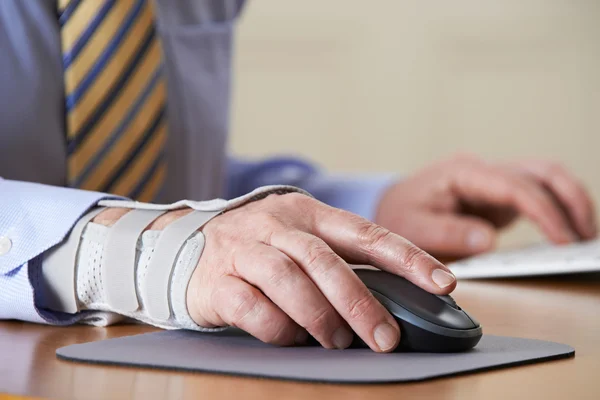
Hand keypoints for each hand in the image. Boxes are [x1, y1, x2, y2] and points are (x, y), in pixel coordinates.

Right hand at [94, 194, 455, 352]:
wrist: (183, 245)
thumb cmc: (258, 248)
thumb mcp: (299, 241)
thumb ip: (338, 263)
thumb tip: (390, 304)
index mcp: (308, 213)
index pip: (366, 233)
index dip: (407, 257)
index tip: (443, 283)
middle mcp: (277, 226)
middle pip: (325, 261)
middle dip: (360, 303)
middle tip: (386, 339)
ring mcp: (244, 249)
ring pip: (288, 280)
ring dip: (319, 317)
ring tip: (338, 342)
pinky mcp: (217, 279)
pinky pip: (251, 307)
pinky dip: (277, 328)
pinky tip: (290, 337)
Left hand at [375, 154, 596, 258]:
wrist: (392, 208)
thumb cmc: (399, 215)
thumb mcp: (413, 228)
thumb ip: (448, 233)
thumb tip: (489, 240)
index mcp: (462, 172)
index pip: (513, 185)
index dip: (543, 211)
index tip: (562, 239)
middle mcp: (482, 171)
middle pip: (540, 172)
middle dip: (569, 200)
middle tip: (584, 237)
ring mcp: (492, 182)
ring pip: (544, 179)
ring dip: (569, 202)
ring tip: (583, 237)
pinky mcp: (498, 196)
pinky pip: (536, 196)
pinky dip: (556, 211)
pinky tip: (566, 234)